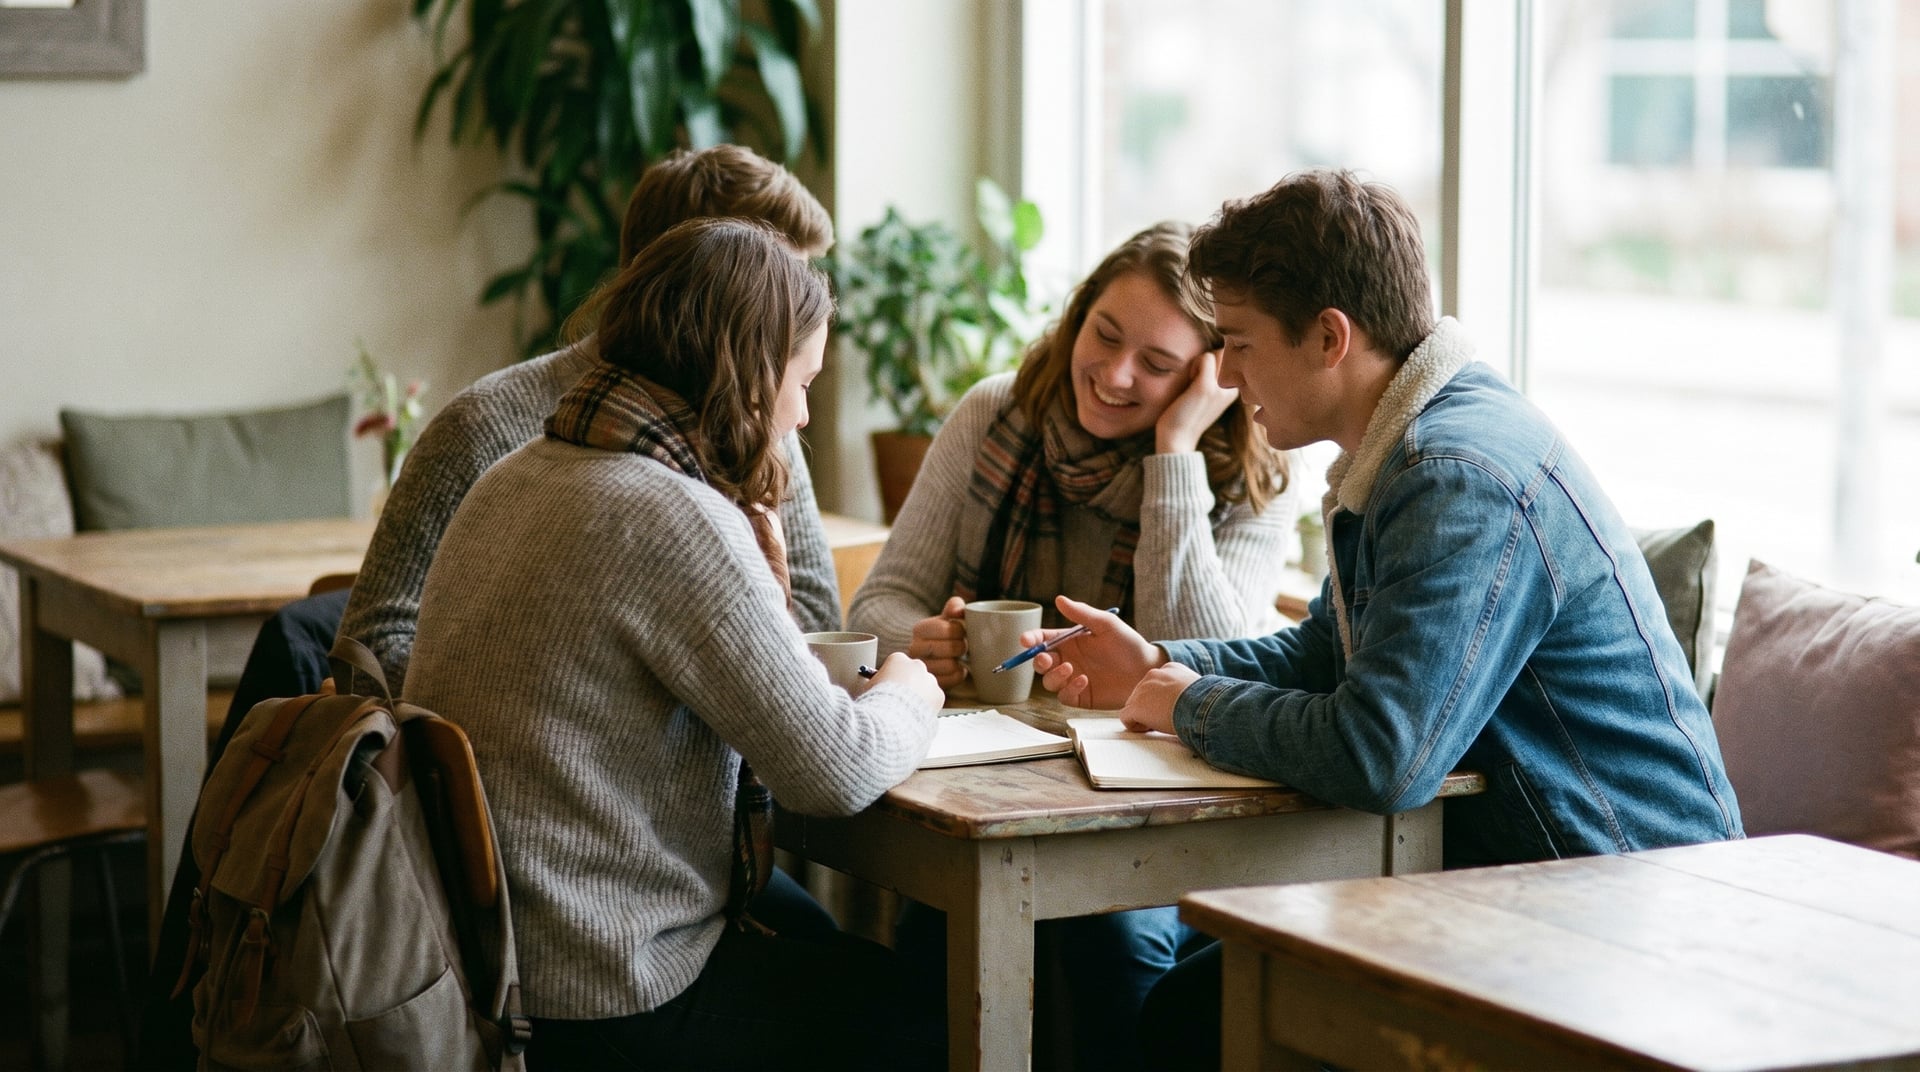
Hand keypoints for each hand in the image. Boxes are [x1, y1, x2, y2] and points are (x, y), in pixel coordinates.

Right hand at [868, 650, 944, 711]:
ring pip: (925, 687)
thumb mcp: (867, 689)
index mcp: (897, 659)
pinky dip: (926, 708)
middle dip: (908, 685)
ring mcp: (929, 680)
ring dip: (918, 696)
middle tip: (898, 700)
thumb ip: (873, 685)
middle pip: (913, 673)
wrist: (890, 720)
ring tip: (906, 712)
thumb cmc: (875, 704)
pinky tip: (915, 716)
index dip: (890, 678)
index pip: (896, 665)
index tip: (887, 689)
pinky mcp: (939, 695)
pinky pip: (933, 701)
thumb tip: (871, 690)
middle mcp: (916, 666)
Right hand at [907, 596, 968, 688]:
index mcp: (920, 629)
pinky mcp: (928, 684)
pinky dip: (958, 674)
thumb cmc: (945, 636)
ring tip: (956, 657)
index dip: (960, 631)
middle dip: (961, 646)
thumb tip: (958, 609)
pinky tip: (955, 669)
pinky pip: (951, 679)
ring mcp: (920, 668)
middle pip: (950, 648)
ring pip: (950, 665)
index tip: (961, 631)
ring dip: (959, 661)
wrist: (936, 657)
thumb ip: (955, 607)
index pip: (946, 629)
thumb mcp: (949, 618)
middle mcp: (915, 649)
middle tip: (960, 645)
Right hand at [1025, 596, 1165, 708]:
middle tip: (1047, 658)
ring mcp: (1073, 679)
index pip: (1043, 639)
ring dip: (1054, 675)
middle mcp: (1068, 660)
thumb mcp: (1106, 624)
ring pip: (1048, 681)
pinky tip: (1083, 680)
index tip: (1025, 640)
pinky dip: (1068, 689)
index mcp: (1070, 641)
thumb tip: (1059, 599)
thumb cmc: (1129, 644)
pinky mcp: (1081, 697)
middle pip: (1040, 663)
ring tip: (1071, 668)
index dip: (1032, 639)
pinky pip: (1064, 696)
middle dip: (1038, 661)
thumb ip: (1082, 614)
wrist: (1146, 670)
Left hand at [1117, 663, 1198, 733]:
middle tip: (1164, 719)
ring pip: (1134, 705)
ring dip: (1144, 717)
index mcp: (1170, 669)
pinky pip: (1126, 718)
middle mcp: (1153, 675)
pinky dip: (1135, 726)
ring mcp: (1142, 690)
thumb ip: (1187, 691)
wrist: (1201, 705)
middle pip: (1143, 694)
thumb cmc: (1206, 702)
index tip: (1170, 709)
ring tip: (1159, 725)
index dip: (1160, 699)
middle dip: (1150, 707)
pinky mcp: (1136, 707)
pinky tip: (1149, 730)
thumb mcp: (1198, 689)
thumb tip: (1191, 702)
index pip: (1156, 684)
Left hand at [1154, 351, 1236, 454]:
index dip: (1216, 362)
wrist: (1177, 438)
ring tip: (1193, 378)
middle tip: (1197, 377)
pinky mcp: (1206, 387)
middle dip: (1211, 359)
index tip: (1203, 378)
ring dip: (1202, 361)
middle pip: (1227, 355)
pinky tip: (1189, 379)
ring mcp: (1220, 388)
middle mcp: (1232, 390)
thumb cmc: (1186, 415)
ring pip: (1218, 354)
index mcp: (1234, 392)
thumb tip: (1212, 357)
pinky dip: (1195, 363)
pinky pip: (1206, 357)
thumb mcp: (1206, 397)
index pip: (1233, 362)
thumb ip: (1213, 380)